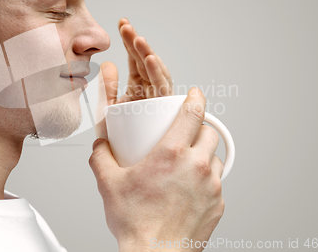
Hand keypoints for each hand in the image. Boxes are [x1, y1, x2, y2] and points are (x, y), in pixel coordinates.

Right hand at [90, 88, 224, 250]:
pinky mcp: (217, 204)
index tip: (195, 93)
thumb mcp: (109, 185)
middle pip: (209, 133)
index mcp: (171, 154)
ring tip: (186, 164)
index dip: (196, 98)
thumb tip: (100, 145)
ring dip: (203, 154)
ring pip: (214, 157)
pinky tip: (189, 188)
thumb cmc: (136, 223)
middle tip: (186, 134)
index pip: (192, 114)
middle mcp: (195, 166)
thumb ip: (101, 158)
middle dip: (200, 128)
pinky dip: (205, 179)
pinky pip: (216, 182)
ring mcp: (210, 186)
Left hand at [96, 18, 173, 137]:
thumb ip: (108, 87)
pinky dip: (157, 73)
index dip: (130, 42)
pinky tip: (150, 59)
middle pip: (146, 62)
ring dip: (147, 53)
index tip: (122, 24)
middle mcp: (152, 91)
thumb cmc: (122, 138)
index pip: (136, 60)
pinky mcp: (165, 108)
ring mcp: (160, 99)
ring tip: (137, 39)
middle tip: (126, 27)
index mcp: (140, 88)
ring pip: (156, 71)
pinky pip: (162, 88)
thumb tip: (107, 64)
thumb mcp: (110, 109)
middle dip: (137, 43)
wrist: (127, 162)